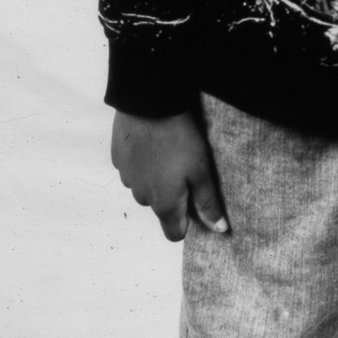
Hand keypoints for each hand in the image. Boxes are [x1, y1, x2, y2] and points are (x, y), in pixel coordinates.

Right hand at [110, 107, 227, 239]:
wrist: (147, 104)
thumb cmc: (179, 138)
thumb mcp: (201, 170)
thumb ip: (207, 202)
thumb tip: (219, 229)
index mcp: (164, 204)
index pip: (174, 233)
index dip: (188, 222)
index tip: (196, 200)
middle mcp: (142, 197)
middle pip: (161, 208)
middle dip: (174, 195)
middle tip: (187, 167)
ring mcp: (127, 178)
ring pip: (146, 188)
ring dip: (157, 178)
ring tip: (169, 151)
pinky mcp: (118, 160)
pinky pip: (133, 170)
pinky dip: (143, 162)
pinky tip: (152, 143)